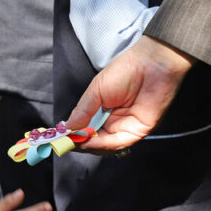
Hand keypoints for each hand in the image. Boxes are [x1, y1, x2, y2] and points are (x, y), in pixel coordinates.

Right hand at [65, 36, 194, 152]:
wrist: (151, 64)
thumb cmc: (125, 70)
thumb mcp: (96, 90)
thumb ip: (82, 111)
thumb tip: (67, 127)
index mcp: (101, 112)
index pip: (84, 129)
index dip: (72, 135)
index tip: (59, 138)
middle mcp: (113, 122)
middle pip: (93, 141)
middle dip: (78, 143)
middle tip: (65, 142)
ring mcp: (125, 127)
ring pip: (104, 146)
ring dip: (88, 146)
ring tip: (75, 141)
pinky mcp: (138, 131)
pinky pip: (118, 143)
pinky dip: (102, 144)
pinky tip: (89, 141)